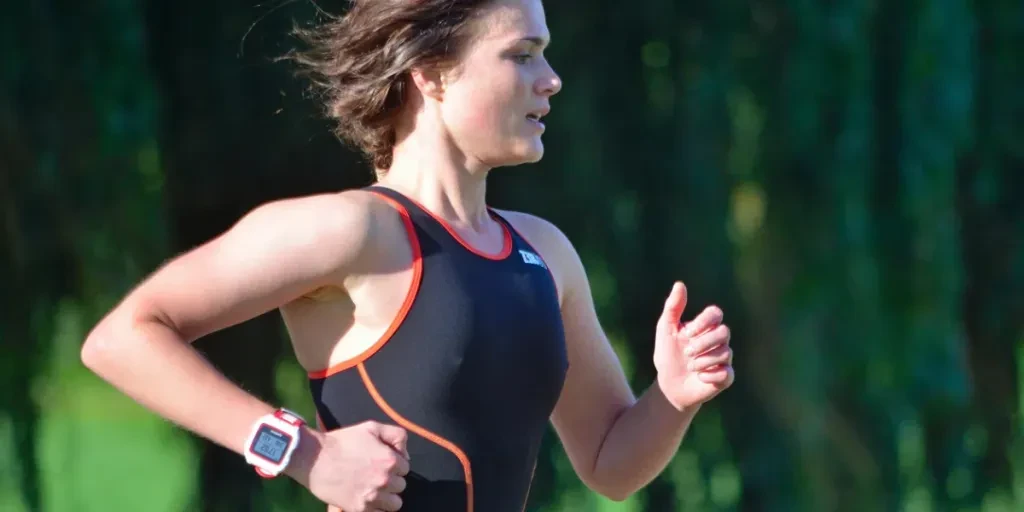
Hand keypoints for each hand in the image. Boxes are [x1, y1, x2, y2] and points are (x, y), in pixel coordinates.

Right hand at [288, 420, 410, 510]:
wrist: (314, 458)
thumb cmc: (342, 441)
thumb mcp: (371, 427)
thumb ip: (396, 436)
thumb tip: (405, 454)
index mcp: (390, 460)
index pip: (405, 467)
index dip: (394, 463)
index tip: (381, 460)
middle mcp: (385, 480)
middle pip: (401, 485)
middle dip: (391, 479)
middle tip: (375, 473)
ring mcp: (373, 497)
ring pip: (395, 503)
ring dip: (387, 496)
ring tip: (374, 488)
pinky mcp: (360, 508)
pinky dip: (375, 507)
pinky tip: (366, 497)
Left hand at [653, 281, 734, 410]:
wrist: (668, 384)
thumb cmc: (668, 355)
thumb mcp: (666, 329)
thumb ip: (673, 307)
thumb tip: (680, 284)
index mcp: (705, 327)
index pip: (716, 313)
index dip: (704, 321)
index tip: (686, 333)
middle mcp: (718, 341)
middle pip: (724, 332)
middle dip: (704, 343)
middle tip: (687, 352)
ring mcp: (724, 359)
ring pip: (725, 353)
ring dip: (702, 361)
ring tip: (690, 366)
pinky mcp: (725, 377)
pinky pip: (726, 373)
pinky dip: (709, 375)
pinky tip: (699, 377)